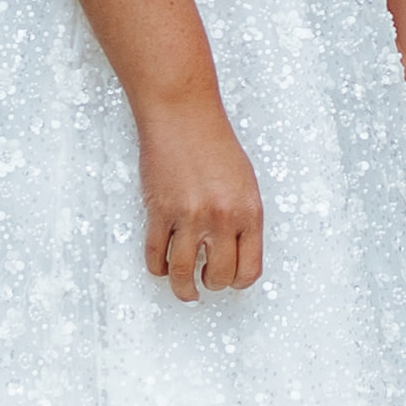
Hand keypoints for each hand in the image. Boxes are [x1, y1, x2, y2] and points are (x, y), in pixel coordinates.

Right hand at [137, 97, 269, 302]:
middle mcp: (222, 218)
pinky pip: (156, 255)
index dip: (239, 281)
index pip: (249, 268)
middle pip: (219, 275)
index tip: (230, 280)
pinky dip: (158, 268)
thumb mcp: (245, 182)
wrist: (183, 116)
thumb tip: (237, 253)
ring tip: (184, 289)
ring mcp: (189, 216)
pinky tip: (162, 267)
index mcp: (249, 212)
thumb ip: (243, 218)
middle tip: (206, 279)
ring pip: (183, 273)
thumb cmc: (215, 145)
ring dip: (183, 288)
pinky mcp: (160, 211)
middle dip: (212, 283)